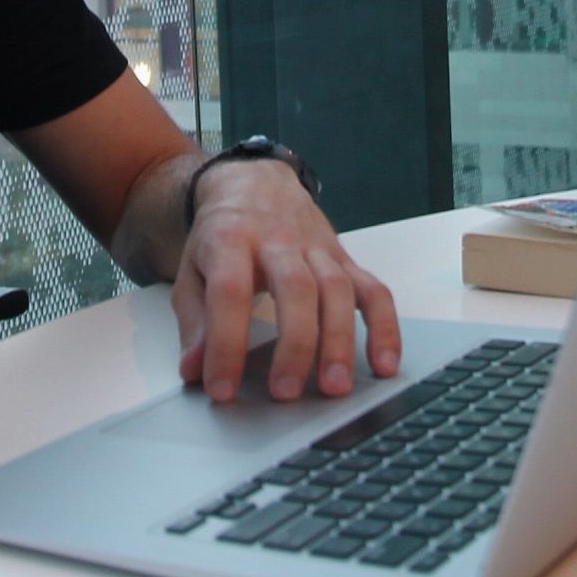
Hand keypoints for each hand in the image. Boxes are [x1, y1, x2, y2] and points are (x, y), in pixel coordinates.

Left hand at [173, 163, 401, 403]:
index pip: (230, 292)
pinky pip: (373, 290)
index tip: (222, 388)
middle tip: (286, 392)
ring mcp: (316, 247)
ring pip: (337, 289)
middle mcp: (278, 240)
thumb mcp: (192, 271)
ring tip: (335, 388)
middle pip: (295, 288)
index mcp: (230, 239)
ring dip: (339, 341)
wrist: (254, 184)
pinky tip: (384, 364)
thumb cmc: (222, 235)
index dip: (225, 343)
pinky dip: (384, 327)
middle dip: (294, 344)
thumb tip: (192, 370)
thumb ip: (193, 322)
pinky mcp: (344, 257)